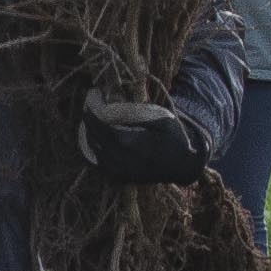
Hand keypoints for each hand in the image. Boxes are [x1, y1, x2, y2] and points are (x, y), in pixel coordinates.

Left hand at [80, 92, 209, 184]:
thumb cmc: (174, 138)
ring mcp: (117, 170)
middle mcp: (119, 158)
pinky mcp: (119, 177)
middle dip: (88, 118)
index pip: (98, 122)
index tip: (92, 93)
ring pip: (92, 148)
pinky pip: (96, 162)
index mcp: (128, 142)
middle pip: (92, 134)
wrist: (182, 166)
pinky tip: (94, 137)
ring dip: (88, 132)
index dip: (92, 107)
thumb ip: (134, 112)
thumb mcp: (160, 118)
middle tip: (90, 104)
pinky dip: (91, 148)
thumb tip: (111, 102)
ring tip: (92, 118)